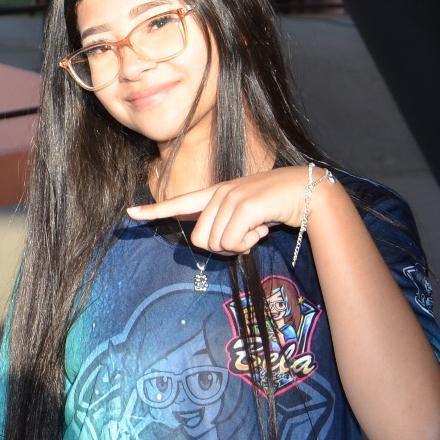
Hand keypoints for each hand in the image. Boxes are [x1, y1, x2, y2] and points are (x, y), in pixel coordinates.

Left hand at [127, 165, 314, 254]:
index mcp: (216, 194)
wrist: (309, 192)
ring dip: (239, 245)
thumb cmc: (278, 207)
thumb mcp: (248, 216)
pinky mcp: (244, 205)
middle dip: (222, 247)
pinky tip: (264, 227)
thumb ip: (227, 226)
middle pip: (199, 239)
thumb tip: (215, 244)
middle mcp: (219, 192)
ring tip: (257, 228)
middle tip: (246, 235)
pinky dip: (248, 243)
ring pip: (215, 243)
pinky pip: (232, 240)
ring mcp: (231, 197)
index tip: (131, 213)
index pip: (179, 202)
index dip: (154, 210)